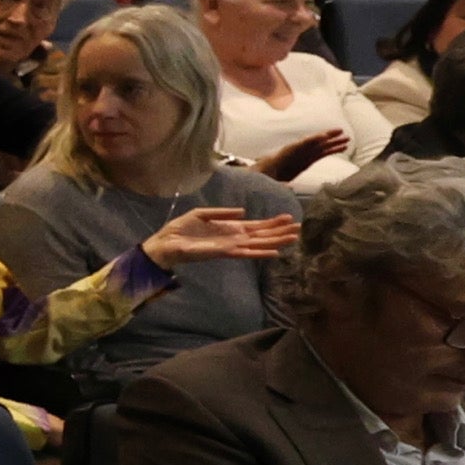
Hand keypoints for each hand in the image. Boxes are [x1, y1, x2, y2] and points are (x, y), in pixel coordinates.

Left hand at [141, 206, 305, 266]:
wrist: (164, 244)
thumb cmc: (180, 230)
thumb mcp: (202, 214)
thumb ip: (222, 213)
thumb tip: (243, 212)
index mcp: (229, 228)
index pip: (256, 226)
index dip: (272, 223)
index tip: (289, 217)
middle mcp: (233, 238)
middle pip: (262, 235)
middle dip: (280, 232)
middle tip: (299, 228)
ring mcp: (230, 247)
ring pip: (258, 244)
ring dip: (276, 241)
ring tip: (293, 238)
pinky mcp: (223, 253)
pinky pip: (245, 252)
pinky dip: (260, 252)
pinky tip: (273, 252)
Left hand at [256, 131, 348, 182]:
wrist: (257, 178)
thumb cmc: (260, 178)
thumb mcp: (267, 182)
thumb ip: (278, 184)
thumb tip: (288, 187)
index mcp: (285, 154)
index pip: (300, 145)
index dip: (311, 140)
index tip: (323, 137)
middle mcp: (295, 152)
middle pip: (313, 142)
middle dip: (326, 136)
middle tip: (341, 131)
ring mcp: (301, 156)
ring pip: (320, 147)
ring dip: (333, 143)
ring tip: (347, 139)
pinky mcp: (305, 162)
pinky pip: (321, 154)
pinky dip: (331, 150)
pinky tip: (343, 148)